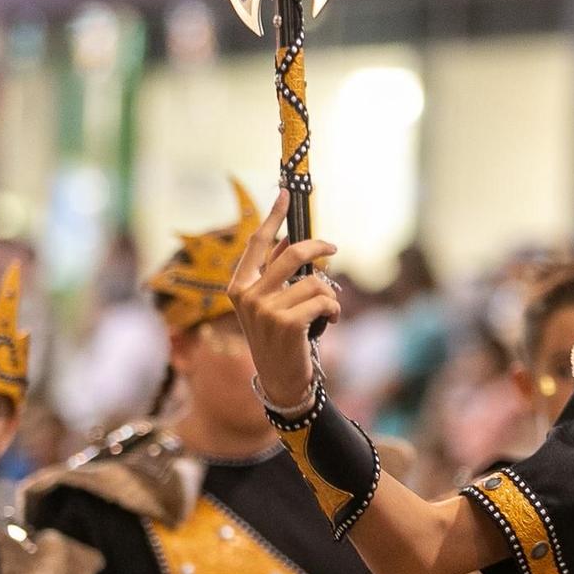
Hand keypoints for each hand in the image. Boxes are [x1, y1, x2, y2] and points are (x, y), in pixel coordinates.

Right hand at [228, 189, 340, 408]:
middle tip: (333, 247)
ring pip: (315, 281)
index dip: (273, 216)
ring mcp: (265, 310)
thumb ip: (276, 275)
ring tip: (326, 310)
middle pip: (293, 253)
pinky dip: (334, 310)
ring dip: (330, 294)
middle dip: (320, 247)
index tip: (286, 193)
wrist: (281, 380)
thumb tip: (289, 242)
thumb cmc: (279, 338)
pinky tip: (329, 322)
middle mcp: (247, 295)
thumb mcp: (271, 304)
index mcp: (238, 286)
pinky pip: (324, 301)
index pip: (257, 243)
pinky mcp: (287, 323)